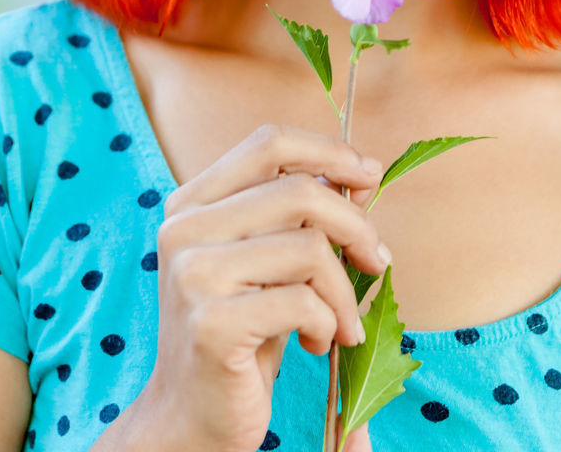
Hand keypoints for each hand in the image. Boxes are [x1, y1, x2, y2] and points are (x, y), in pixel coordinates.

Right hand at [130, 123, 387, 451]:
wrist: (191, 417)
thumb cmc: (241, 332)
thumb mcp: (266, 260)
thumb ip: (297, 214)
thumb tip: (361, 174)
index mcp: (192, 201)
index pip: (270, 143)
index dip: (329, 152)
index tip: (369, 177)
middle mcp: (184, 228)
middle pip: (300, 191)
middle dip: (356, 226)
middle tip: (376, 262)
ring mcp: (193, 274)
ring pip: (310, 248)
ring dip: (345, 291)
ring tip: (342, 322)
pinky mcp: (212, 324)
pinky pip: (304, 303)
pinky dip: (329, 323)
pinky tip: (318, 343)